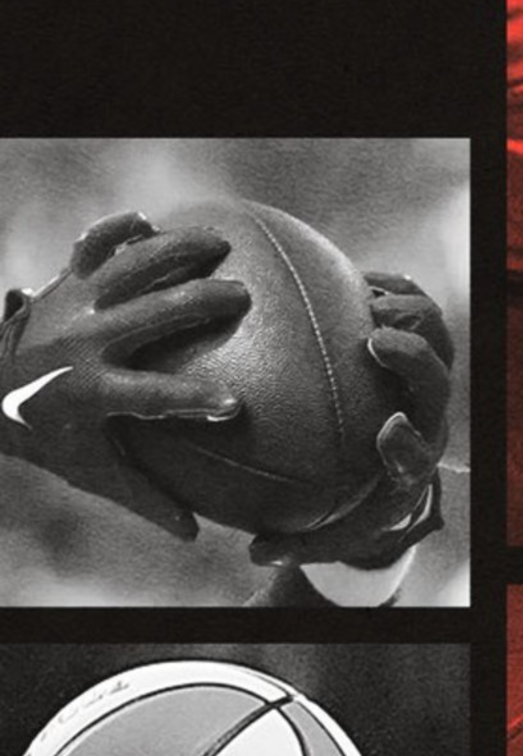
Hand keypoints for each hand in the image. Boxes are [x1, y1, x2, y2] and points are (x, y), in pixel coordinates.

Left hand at [0, 211, 253, 538]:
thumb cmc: (48, 434)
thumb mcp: (91, 470)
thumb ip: (145, 497)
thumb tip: (197, 534)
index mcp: (92, 390)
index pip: (151, 397)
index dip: (192, 401)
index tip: (232, 405)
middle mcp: (84, 342)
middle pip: (151, 315)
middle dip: (199, 303)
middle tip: (242, 299)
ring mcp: (73, 304)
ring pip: (130, 267)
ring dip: (176, 251)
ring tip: (220, 244)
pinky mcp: (66, 282)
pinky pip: (91, 247)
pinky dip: (115, 231)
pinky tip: (147, 221)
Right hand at [252, 271, 453, 568]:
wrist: (393, 463)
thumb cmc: (358, 502)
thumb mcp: (332, 530)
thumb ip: (299, 541)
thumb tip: (255, 551)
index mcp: (408, 460)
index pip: (416, 453)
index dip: (407, 441)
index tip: (386, 429)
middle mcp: (425, 414)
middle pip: (436, 382)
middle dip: (414, 360)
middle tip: (376, 340)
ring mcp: (425, 375)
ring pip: (437, 336)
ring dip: (408, 314)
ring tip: (365, 297)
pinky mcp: (418, 340)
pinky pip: (415, 303)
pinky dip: (392, 287)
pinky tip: (353, 277)